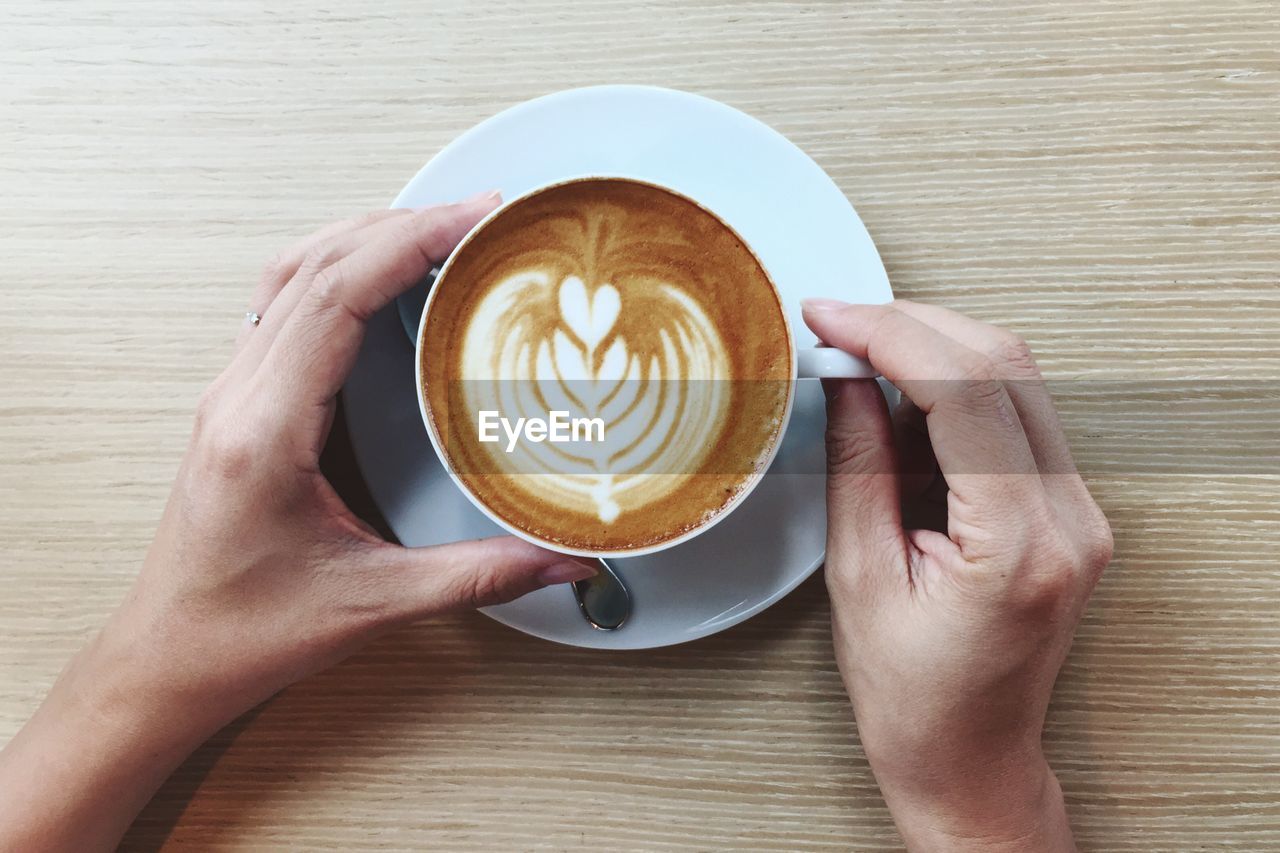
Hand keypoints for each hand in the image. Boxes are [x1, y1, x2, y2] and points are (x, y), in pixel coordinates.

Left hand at [0, 196, 595, 851]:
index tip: (474, 217)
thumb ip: (477, 576)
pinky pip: (283, 305)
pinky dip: (339, 269)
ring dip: (364, 237)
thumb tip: (562, 557)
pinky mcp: (241, 402)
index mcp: (265, 429)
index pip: (335, 296)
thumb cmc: (243, 629)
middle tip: (481, 212)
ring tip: (438, 227)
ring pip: (291, 274)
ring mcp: (233, 392)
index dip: (410, 242)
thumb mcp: (371, 603)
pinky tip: (379, 276)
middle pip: (314, 265)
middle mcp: (240, 395)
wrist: (169, 655)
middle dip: (402, 224)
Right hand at [802, 299, 1112, 851]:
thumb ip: (860, 466)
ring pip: (1016, 378)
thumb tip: (847, 379)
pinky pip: (1017, 414)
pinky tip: (902, 395)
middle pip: (1003, 366)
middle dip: (911, 326)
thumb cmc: (913, 696)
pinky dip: (955, 386)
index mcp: (1020, 544)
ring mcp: (1080, 512)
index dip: (890, 335)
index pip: (965, 391)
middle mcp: (1070, 520)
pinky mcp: (1067, 509)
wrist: (968, 756)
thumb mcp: (860, 577)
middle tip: (837, 327)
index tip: (831, 319)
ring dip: (934, 349)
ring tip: (859, 359)